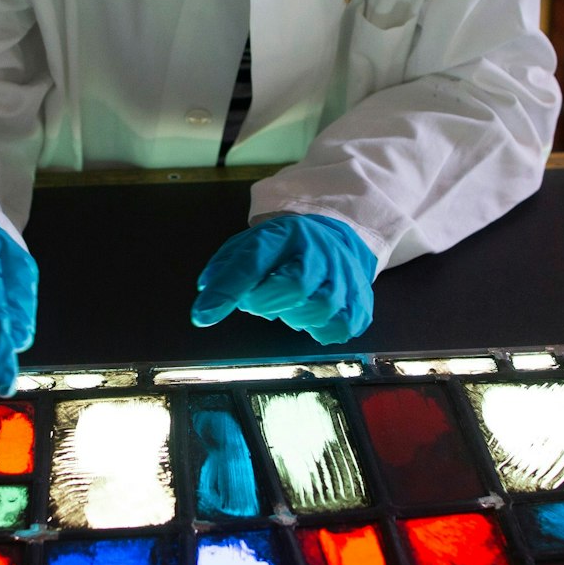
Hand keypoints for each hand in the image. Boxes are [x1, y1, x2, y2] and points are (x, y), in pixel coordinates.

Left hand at [190, 214, 376, 344]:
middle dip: (267, 302)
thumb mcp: (252, 245)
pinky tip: (311, 319)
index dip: (226, 290)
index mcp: (286, 233)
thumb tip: (207, 294)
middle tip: (261, 301)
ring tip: (290, 306)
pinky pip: (340, 328)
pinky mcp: (360, 302)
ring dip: (295, 317)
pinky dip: (320, 330)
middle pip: (295, 285)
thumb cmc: (285, 249)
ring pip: (321, 308)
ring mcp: (345, 277)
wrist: (335, 238)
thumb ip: (226, 268)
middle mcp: (320, 251)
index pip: (253, 261)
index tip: (203, 315)